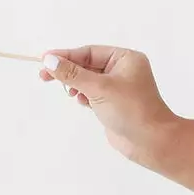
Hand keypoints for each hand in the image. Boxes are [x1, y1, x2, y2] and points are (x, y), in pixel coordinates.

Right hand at [40, 46, 175, 163]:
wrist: (149, 141)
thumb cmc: (130, 109)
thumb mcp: (98, 88)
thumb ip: (72, 74)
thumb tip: (49, 61)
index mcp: (125, 59)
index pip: (89, 52)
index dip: (66, 55)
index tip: (44, 60)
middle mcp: (122, 70)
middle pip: (86, 65)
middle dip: (68, 71)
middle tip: (44, 76)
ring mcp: (118, 87)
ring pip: (87, 80)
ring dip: (75, 85)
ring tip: (70, 94)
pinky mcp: (112, 103)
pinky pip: (91, 93)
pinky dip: (83, 96)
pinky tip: (81, 102)